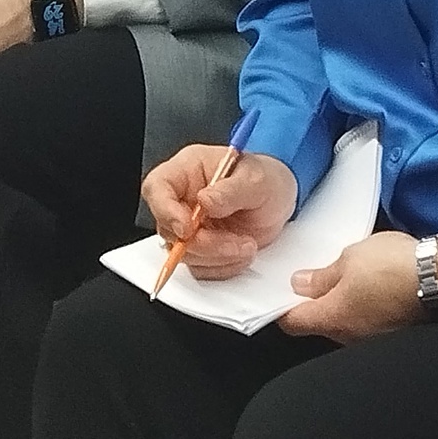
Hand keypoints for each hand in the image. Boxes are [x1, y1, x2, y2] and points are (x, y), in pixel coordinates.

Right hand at [142, 147, 298, 280]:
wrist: (280, 199)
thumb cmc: (265, 178)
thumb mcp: (256, 179)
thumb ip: (230, 190)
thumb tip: (205, 200)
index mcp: (187, 170)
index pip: (157, 187)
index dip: (165, 210)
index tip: (187, 228)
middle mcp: (183, 198)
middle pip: (168, 228)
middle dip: (202, 243)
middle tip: (234, 242)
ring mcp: (190, 226)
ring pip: (184, 254)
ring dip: (217, 257)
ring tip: (246, 244)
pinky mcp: (202, 249)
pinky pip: (201, 268)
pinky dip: (223, 267)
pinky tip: (242, 252)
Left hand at [281, 230, 437, 341]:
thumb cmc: (394, 267)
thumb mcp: (350, 258)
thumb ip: (322, 275)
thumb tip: (300, 284)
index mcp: (332, 318)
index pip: (292, 322)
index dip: (279, 306)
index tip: (276, 290)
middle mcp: (350, 336)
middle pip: (318, 323)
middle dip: (311, 301)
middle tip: (308, 274)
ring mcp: (372, 337)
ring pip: (344, 321)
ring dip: (338, 301)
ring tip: (341, 273)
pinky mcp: (392, 332)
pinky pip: (366, 320)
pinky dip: (360, 304)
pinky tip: (367, 284)